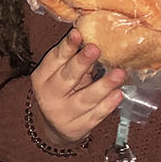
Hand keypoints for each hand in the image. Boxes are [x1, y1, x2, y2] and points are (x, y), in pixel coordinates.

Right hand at [30, 28, 126, 142]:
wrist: (55, 127)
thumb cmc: (62, 91)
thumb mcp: (59, 74)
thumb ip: (73, 59)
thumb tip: (94, 37)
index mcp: (41, 77)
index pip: (54, 59)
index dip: (66, 47)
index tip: (77, 33)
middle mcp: (49, 96)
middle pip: (67, 78)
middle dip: (82, 63)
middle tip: (95, 48)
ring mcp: (63, 114)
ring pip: (85, 98)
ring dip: (104, 85)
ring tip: (119, 73)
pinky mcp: (78, 128)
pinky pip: (96, 115)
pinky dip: (108, 105)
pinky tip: (118, 94)